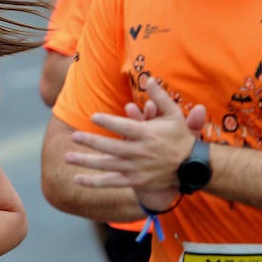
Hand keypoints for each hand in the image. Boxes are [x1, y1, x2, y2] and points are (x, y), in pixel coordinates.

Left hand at [68, 78, 204, 191]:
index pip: (125, 127)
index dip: (109, 122)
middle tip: (74, 136)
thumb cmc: (180, 137)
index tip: (92, 116)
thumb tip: (149, 78)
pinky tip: (77, 179)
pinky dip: (94, 182)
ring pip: (107, 166)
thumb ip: (160, 97)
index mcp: (147, 135)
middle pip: (111, 147)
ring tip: (68, 157)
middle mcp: (140, 152)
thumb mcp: (174, 114)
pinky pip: (112, 182)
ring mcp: (137, 169)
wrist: (193, 167)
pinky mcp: (136, 181)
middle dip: (91, 142)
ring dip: (86, 162)